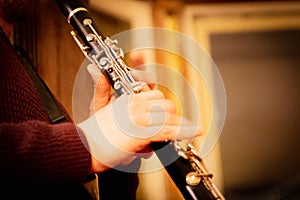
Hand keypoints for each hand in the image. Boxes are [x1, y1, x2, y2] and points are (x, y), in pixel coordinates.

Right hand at [78, 89, 201, 171]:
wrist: (83, 147)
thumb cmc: (92, 132)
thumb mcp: (96, 107)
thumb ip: (101, 87)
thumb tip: (96, 70)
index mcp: (126, 99)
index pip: (150, 89)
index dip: (161, 97)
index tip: (168, 97)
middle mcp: (134, 104)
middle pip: (164, 101)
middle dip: (170, 114)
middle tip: (171, 125)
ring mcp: (138, 116)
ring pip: (168, 112)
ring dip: (177, 123)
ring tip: (187, 130)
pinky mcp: (141, 131)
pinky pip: (169, 129)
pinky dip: (185, 131)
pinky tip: (196, 131)